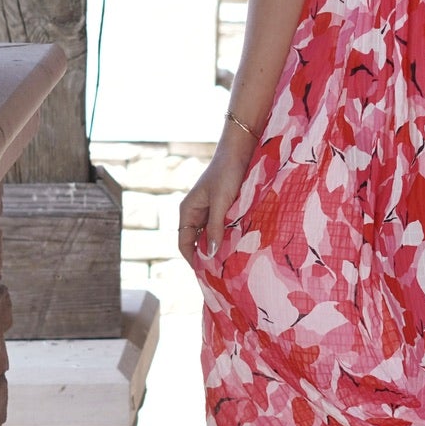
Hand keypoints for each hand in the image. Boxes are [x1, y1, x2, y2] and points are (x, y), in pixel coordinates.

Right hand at [178, 138, 253, 264]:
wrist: (240, 150)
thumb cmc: (227, 173)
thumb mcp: (220, 202)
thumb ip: (215, 227)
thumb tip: (211, 254)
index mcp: (188, 211)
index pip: (184, 243)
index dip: (193, 260)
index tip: (206, 274)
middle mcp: (196, 213)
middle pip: (197, 242)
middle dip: (207, 256)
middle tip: (222, 273)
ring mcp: (210, 211)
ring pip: (212, 236)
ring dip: (219, 247)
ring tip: (232, 262)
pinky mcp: (224, 208)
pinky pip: (223, 228)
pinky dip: (228, 237)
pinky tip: (239, 245)